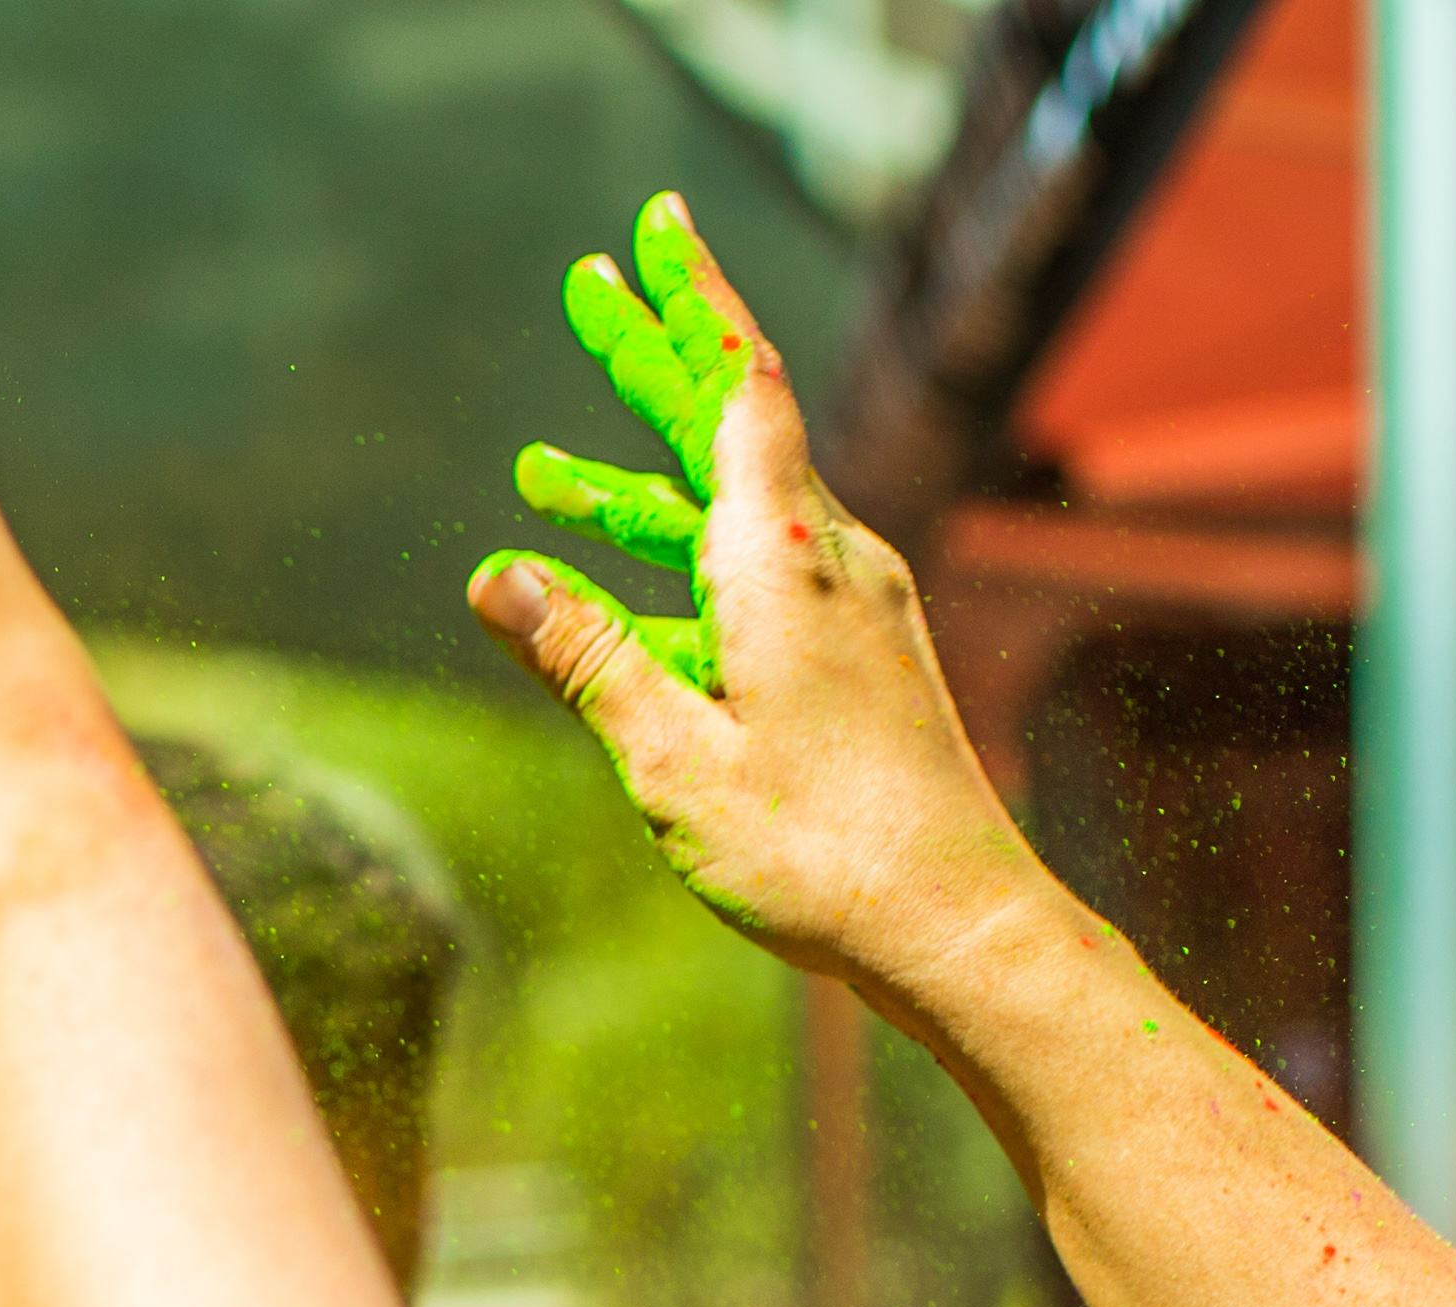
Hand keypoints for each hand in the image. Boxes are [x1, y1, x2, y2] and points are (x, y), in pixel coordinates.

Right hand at [469, 202, 1061, 1006]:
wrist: (955, 925)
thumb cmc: (819, 852)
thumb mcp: (671, 758)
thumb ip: (586, 659)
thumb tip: (499, 577)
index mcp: (781, 562)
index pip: (734, 388)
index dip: (689, 303)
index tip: (653, 233)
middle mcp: (828, 562)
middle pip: (730, 427)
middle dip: (653, 355)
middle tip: (590, 283)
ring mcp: (851, 608)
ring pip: (734, 511)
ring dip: (641, 484)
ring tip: (541, 474)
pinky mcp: (857, 657)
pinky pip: (756, 575)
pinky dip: (685, 558)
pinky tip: (634, 588)